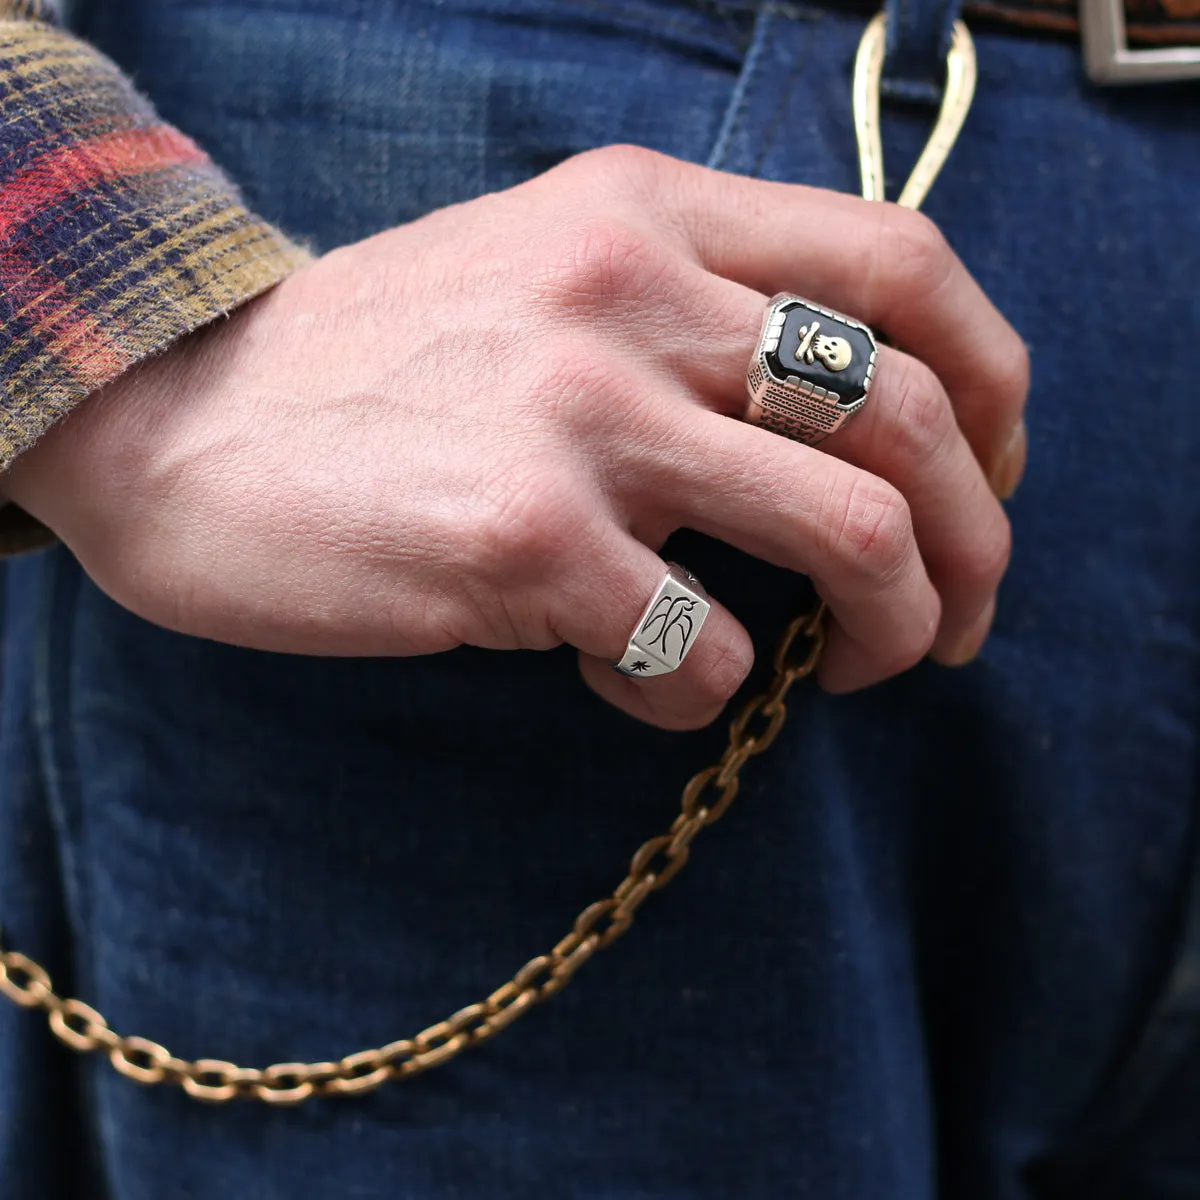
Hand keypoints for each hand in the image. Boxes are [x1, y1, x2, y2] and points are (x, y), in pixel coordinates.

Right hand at [3, 146, 1027, 729]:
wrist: (176, 417)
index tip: (990, 476)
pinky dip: (702, 697)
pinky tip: (639, 684)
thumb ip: (684, 308)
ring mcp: (580, 414)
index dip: (995, 383)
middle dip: (979, 542)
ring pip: (854, 534)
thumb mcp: (540, 272)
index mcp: (645, 214)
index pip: (905, 269)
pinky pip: (699, 655)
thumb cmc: (370, 365)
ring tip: (858, 669)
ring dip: (896, 627)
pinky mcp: (526, 541)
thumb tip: (834, 426)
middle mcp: (628, 292)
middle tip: (957, 617)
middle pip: (914, 416)